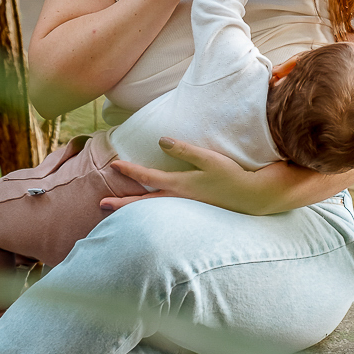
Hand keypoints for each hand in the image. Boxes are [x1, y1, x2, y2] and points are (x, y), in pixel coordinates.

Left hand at [100, 137, 297, 215]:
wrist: (252, 198)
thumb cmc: (232, 176)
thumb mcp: (209, 158)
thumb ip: (184, 149)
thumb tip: (161, 140)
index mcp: (180, 185)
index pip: (148, 176)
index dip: (130, 169)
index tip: (114, 163)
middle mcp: (179, 200)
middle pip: (143, 203)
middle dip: (121, 203)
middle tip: (101, 204)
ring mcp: (185, 208)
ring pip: (152, 210)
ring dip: (133, 209)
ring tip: (117, 210)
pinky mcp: (192, 212)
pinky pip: (163, 213)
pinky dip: (149, 213)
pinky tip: (147, 212)